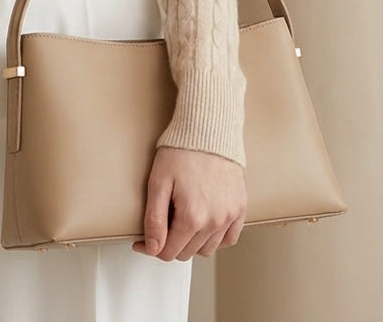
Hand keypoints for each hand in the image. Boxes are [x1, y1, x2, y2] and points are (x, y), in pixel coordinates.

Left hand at [132, 147, 246, 259]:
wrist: (207, 130)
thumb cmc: (180, 151)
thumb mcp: (158, 182)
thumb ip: (154, 219)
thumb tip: (151, 248)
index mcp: (192, 217)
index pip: (168, 252)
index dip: (151, 247)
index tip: (142, 240)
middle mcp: (214, 222)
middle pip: (187, 252)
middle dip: (170, 243)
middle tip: (162, 223)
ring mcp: (229, 216)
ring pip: (207, 249)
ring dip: (192, 242)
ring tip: (182, 220)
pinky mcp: (239, 208)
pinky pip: (229, 239)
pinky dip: (215, 238)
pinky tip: (204, 224)